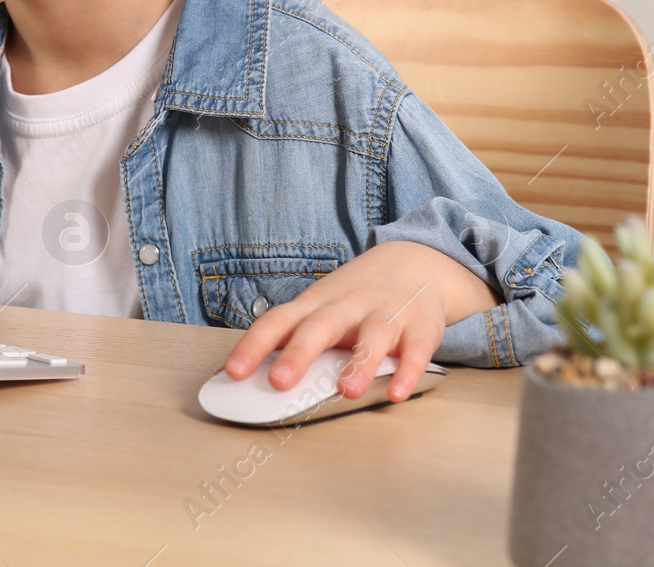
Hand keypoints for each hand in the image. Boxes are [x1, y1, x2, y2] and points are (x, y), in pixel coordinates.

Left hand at [221, 240, 498, 402]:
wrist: (417, 262)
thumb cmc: (358, 297)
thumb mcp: (323, 308)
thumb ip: (293, 339)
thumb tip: (244, 377)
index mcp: (317, 304)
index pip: (279, 320)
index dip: (254, 345)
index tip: (233, 373)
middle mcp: (348, 306)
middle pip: (321, 325)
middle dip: (299, 352)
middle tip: (279, 381)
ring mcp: (386, 314)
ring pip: (373, 335)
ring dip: (360, 363)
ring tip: (347, 391)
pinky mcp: (420, 326)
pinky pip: (417, 349)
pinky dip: (408, 370)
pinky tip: (397, 392)